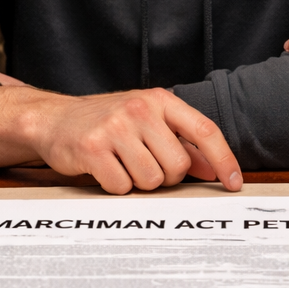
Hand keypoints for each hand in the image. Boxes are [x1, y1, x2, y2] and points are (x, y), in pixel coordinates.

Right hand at [0, 85, 242, 195]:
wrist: (53, 118)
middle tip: (143, 163)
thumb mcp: (147, 121)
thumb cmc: (106, 121)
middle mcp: (139, 109)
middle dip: (165, 176)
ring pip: (151, 181)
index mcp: (159, 99)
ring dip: (139, 182)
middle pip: (178, 166)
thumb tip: (214, 168)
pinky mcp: (92, 148)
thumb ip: (181, 141)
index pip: (205, 131)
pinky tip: (104, 170)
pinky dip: (116, 187)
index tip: (235, 183)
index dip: (224, 160)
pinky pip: (122, 188)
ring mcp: (115, 127)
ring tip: (122, 164)